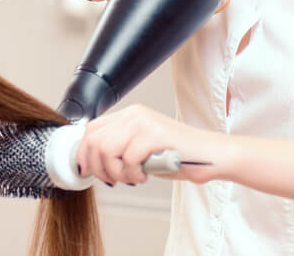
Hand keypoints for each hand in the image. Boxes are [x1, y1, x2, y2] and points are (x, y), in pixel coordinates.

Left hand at [75, 105, 227, 185]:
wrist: (209, 156)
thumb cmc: (177, 156)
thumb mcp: (141, 148)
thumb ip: (119, 148)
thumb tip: (92, 162)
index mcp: (129, 114)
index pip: (92, 128)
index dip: (84, 152)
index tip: (87, 170)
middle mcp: (134, 114)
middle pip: (95, 141)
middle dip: (98, 168)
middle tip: (114, 179)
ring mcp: (144, 122)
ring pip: (107, 150)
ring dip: (117, 173)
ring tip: (133, 177)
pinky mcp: (155, 135)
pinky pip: (128, 159)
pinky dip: (133, 174)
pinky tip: (145, 175)